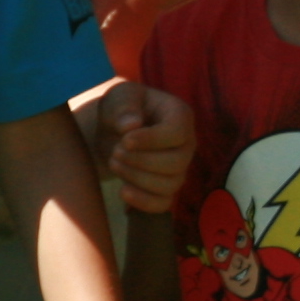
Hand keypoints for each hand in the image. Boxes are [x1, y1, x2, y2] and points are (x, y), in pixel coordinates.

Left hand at [92, 80, 195, 217]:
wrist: (112, 130)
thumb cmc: (121, 109)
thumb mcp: (119, 96)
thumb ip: (124, 106)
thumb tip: (131, 125)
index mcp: (180, 115)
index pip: (177, 132)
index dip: (152, 140)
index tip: (125, 141)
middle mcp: (186, 144)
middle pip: (176, 163)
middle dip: (141, 161)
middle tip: (116, 151)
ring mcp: (179, 168)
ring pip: (169, 185)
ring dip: (137, 179)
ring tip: (114, 163)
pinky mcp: (166, 188)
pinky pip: (163, 204)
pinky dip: (143, 202)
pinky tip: (123, 191)